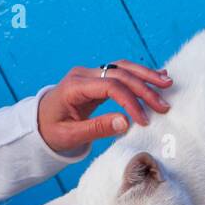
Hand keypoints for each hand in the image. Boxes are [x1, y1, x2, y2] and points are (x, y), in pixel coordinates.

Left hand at [36, 61, 171, 154]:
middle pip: (120, 74)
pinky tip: (157, 75)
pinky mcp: (95, 78)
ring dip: (145, 76)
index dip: (130, 102)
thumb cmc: (51, 131)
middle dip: (144, 89)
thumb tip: (126, 122)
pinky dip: (138, 74)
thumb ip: (97, 129)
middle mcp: (82, 75)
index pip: (110, 86)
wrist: (37, 123)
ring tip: (166, 83)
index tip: (144, 120)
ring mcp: (89, 74)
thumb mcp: (70, 136)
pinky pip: (119, 72)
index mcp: (73, 87)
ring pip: (122, 68)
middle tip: (163, 105)